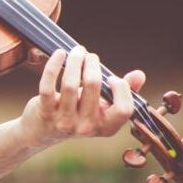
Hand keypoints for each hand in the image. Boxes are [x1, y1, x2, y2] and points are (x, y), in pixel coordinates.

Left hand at [19, 46, 145, 148]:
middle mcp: (86, 127)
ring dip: (74, 61)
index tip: (111, 77)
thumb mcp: (102, 106)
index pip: (124, 109)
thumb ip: (123, 92)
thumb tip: (139, 75)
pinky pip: (48, 86)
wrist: (43, 132)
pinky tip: (59, 54)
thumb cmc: (78, 113)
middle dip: (92, 64)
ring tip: (76, 51)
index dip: (121, 89)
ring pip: (70, 84)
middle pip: (94, 86)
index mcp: (106, 127)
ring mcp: (64, 122)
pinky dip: (53, 66)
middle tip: (89, 55)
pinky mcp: (45, 113)